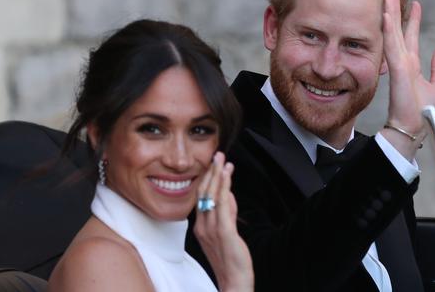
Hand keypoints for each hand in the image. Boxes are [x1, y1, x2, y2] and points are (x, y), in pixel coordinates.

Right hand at [194, 152, 253, 291]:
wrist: (234, 281)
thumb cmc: (230, 258)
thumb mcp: (226, 231)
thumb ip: (227, 212)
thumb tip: (229, 194)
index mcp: (200, 226)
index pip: (201, 197)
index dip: (207, 179)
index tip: (214, 163)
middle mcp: (202, 226)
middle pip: (204, 193)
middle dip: (211, 172)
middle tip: (217, 155)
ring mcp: (211, 229)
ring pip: (212, 196)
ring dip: (218, 175)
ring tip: (223, 160)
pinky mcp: (224, 232)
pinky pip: (222, 205)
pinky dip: (224, 188)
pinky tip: (227, 176)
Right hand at [381, 0, 434, 154]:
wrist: (414, 127)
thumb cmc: (422, 112)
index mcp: (411, 65)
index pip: (410, 37)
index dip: (411, 20)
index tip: (414, 4)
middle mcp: (403, 62)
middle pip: (398, 31)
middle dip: (395, 11)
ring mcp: (399, 65)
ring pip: (392, 34)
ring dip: (390, 14)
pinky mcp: (398, 70)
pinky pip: (392, 46)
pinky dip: (389, 30)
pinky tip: (386, 15)